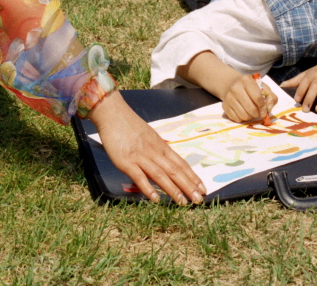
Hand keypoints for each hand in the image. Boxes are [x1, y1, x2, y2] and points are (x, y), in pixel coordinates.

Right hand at [88, 91, 205, 203]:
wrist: (113, 114)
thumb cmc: (130, 125)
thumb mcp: (149, 136)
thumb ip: (157, 150)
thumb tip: (166, 164)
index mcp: (161, 146)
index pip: (181, 163)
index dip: (192, 177)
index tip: (203, 189)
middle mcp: (154, 152)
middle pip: (174, 171)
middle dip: (188, 186)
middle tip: (199, 200)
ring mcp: (140, 157)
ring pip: (160, 175)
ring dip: (173, 190)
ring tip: (182, 202)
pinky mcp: (126, 161)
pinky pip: (139, 176)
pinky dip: (148, 188)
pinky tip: (156, 199)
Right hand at [222, 74, 277, 122]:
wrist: (233, 84)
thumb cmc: (252, 88)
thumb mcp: (264, 88)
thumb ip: (271, 98)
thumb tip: (268, 109)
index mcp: (246, 80)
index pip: (257, 98)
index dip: (263, 107)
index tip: (264, 111)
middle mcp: (235, 88)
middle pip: (251, 108)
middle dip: (257, 114)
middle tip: (258, 113)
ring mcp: (228, 97)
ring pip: (244, 115)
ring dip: (250, 117)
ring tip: (251, 112)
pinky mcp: (224, 106)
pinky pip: (236, 119)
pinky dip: (242, 118)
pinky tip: (243, 112)